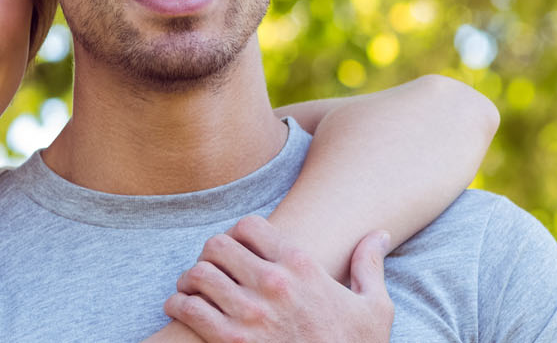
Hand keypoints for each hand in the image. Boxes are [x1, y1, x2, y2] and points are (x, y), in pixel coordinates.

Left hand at [164, 215, 393, 342]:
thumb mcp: (374, 307)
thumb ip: (370, 265)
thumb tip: (379, 234)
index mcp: (303, 266)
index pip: (250, 225)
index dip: (239, 233)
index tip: (238, 247)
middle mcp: (273, 284)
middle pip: (218, 245)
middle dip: (211, 253)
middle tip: (212, 266)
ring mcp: (250, 314)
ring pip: (198, 273)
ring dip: (190, 278)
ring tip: (193, 286)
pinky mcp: (231, 341)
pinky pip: (188, 308)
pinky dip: (177, 304)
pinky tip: (183, 307)